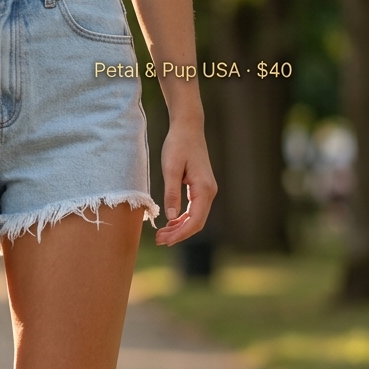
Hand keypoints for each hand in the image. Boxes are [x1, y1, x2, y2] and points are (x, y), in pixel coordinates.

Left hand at [155, 117, 216, 246]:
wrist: (188, 128)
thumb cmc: (178, 145)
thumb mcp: (171, 169)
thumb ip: (172, 193)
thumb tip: (171, 217)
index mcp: (204, 189)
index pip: (195, 221)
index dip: (180, 234)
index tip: (164, 240)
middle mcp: (209, 192)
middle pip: (197, 222)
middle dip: (179, 234)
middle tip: (159, 240)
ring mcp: (206, 190)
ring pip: (196, 217)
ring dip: (180, 228)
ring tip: (162, 234)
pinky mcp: (201, 187)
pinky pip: (194, 209)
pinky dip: (183, 218)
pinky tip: (170, 222)